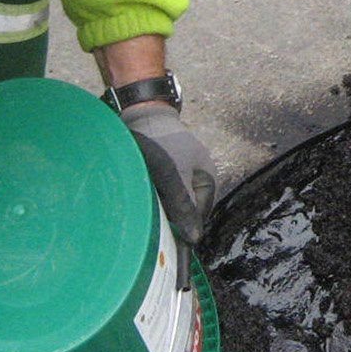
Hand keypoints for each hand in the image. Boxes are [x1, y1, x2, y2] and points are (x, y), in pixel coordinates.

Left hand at [120, 104, 218, 248]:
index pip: (200, 214)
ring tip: (145, 204)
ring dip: (160, 205)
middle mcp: (198, 176)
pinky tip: (141, 193)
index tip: (167, 237)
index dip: (185, 226)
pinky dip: (153, 194)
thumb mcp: (174, 177)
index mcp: (208, 177)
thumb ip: (184, 207)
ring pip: (172, 199)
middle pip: (186, 207)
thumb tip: (195, 239)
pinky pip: (162, 189)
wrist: (143, 112)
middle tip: (153, 219)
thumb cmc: (162, 143)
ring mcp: (182, 171)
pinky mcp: (165, 168)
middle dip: (171, 215)